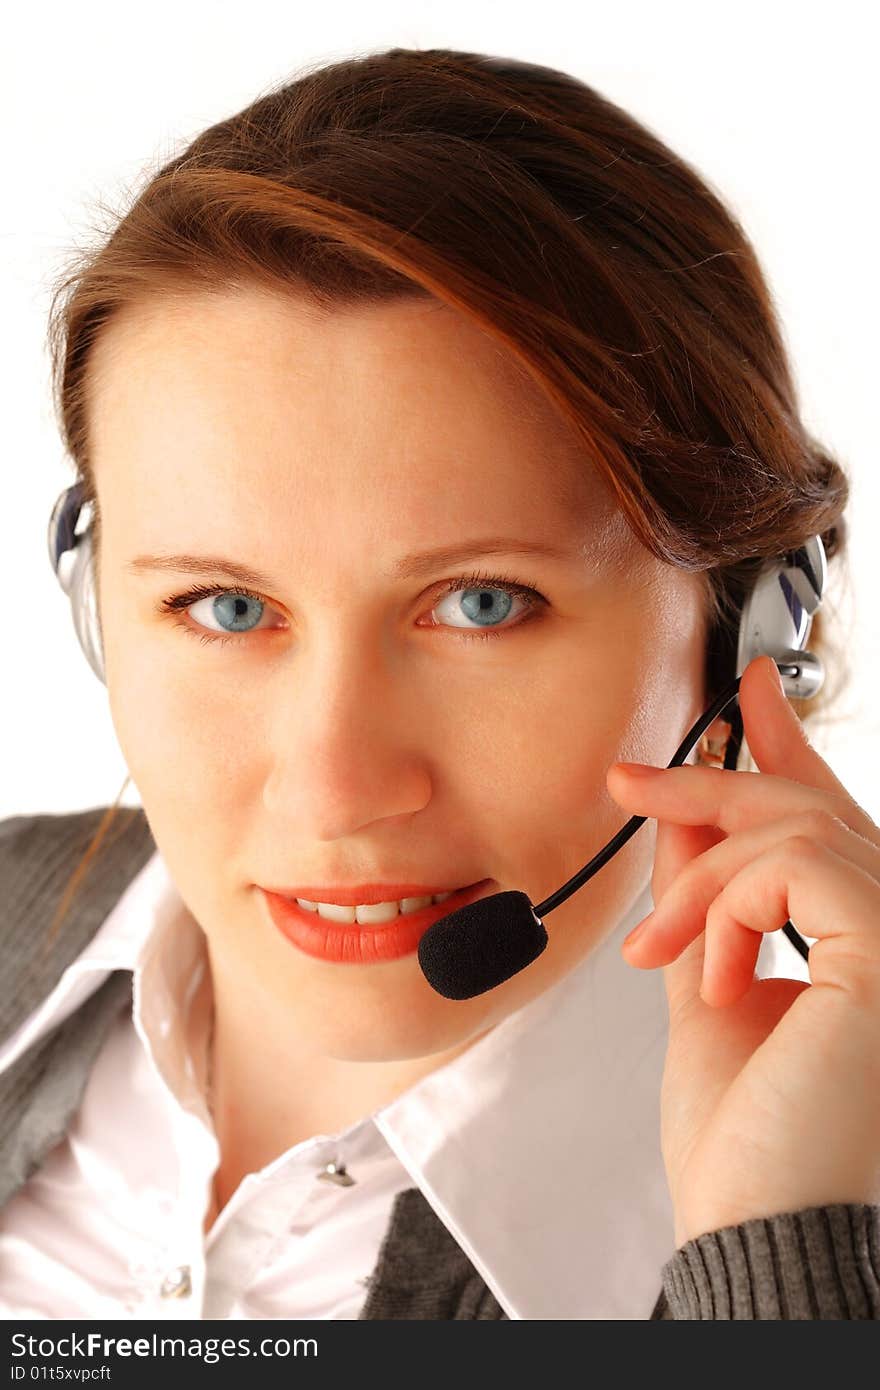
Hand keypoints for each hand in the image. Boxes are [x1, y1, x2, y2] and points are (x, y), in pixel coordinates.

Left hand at [605, 654, 879, 1249]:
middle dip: (709, 782)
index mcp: (858, 939)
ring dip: (699, 881)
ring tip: (656, 953)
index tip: (745, 689)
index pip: (828, 816)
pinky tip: (714, 977)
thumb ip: (702, 896)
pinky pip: (790, 867)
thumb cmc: (746, 1135)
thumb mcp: (707, 981)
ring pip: (788, 830)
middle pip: (804, 805)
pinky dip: (728, 910)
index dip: (787, 744)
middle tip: (629, 779)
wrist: (760, 1225)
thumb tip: (680, 814)